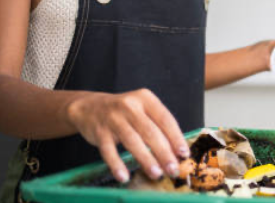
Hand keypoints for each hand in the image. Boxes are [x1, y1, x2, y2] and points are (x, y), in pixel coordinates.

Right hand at [66, 88, 189, 182]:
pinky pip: (109, 151)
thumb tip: (175, 151)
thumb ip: (157, 126)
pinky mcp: (100, 131)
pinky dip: (117, 164)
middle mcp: (130, 106)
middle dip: (164, 153)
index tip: (184, 153)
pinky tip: (124, 176)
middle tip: (173, 169)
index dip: (176, 137)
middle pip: (151, 131)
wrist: (89, 107)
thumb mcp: (142, 109)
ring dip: (146, 159)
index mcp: (146, 98)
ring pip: (133, 141)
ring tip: (156, 173)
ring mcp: (114, 118)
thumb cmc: (123, 112)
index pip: (165, 119)